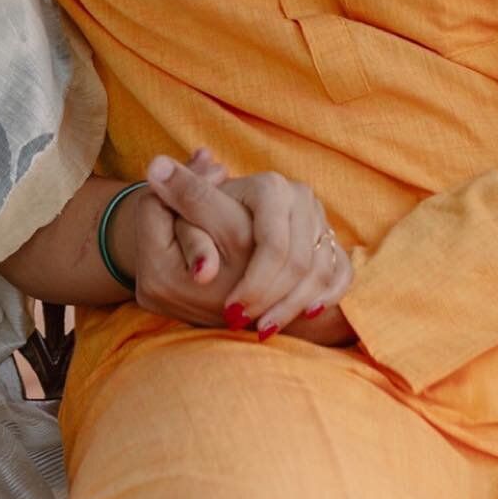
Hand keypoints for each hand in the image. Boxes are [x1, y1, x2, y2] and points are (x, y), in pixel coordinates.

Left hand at [144, 155, 355, 342]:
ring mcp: (320, 220)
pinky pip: (341, 273)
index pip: (273, 245)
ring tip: (265, 329)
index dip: (253, 283)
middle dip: (273, 300)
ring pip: (322, 271)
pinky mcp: (330, 241)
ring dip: (295, 306)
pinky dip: (326, 296)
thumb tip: (156, 168)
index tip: (229, 311)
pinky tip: (305, 317)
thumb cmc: (200, 214)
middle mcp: (300, 198)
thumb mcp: (190, 204)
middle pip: (301, 262)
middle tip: (245, 325)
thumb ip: (179, 193)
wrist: (228, 218)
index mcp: (270, 187)